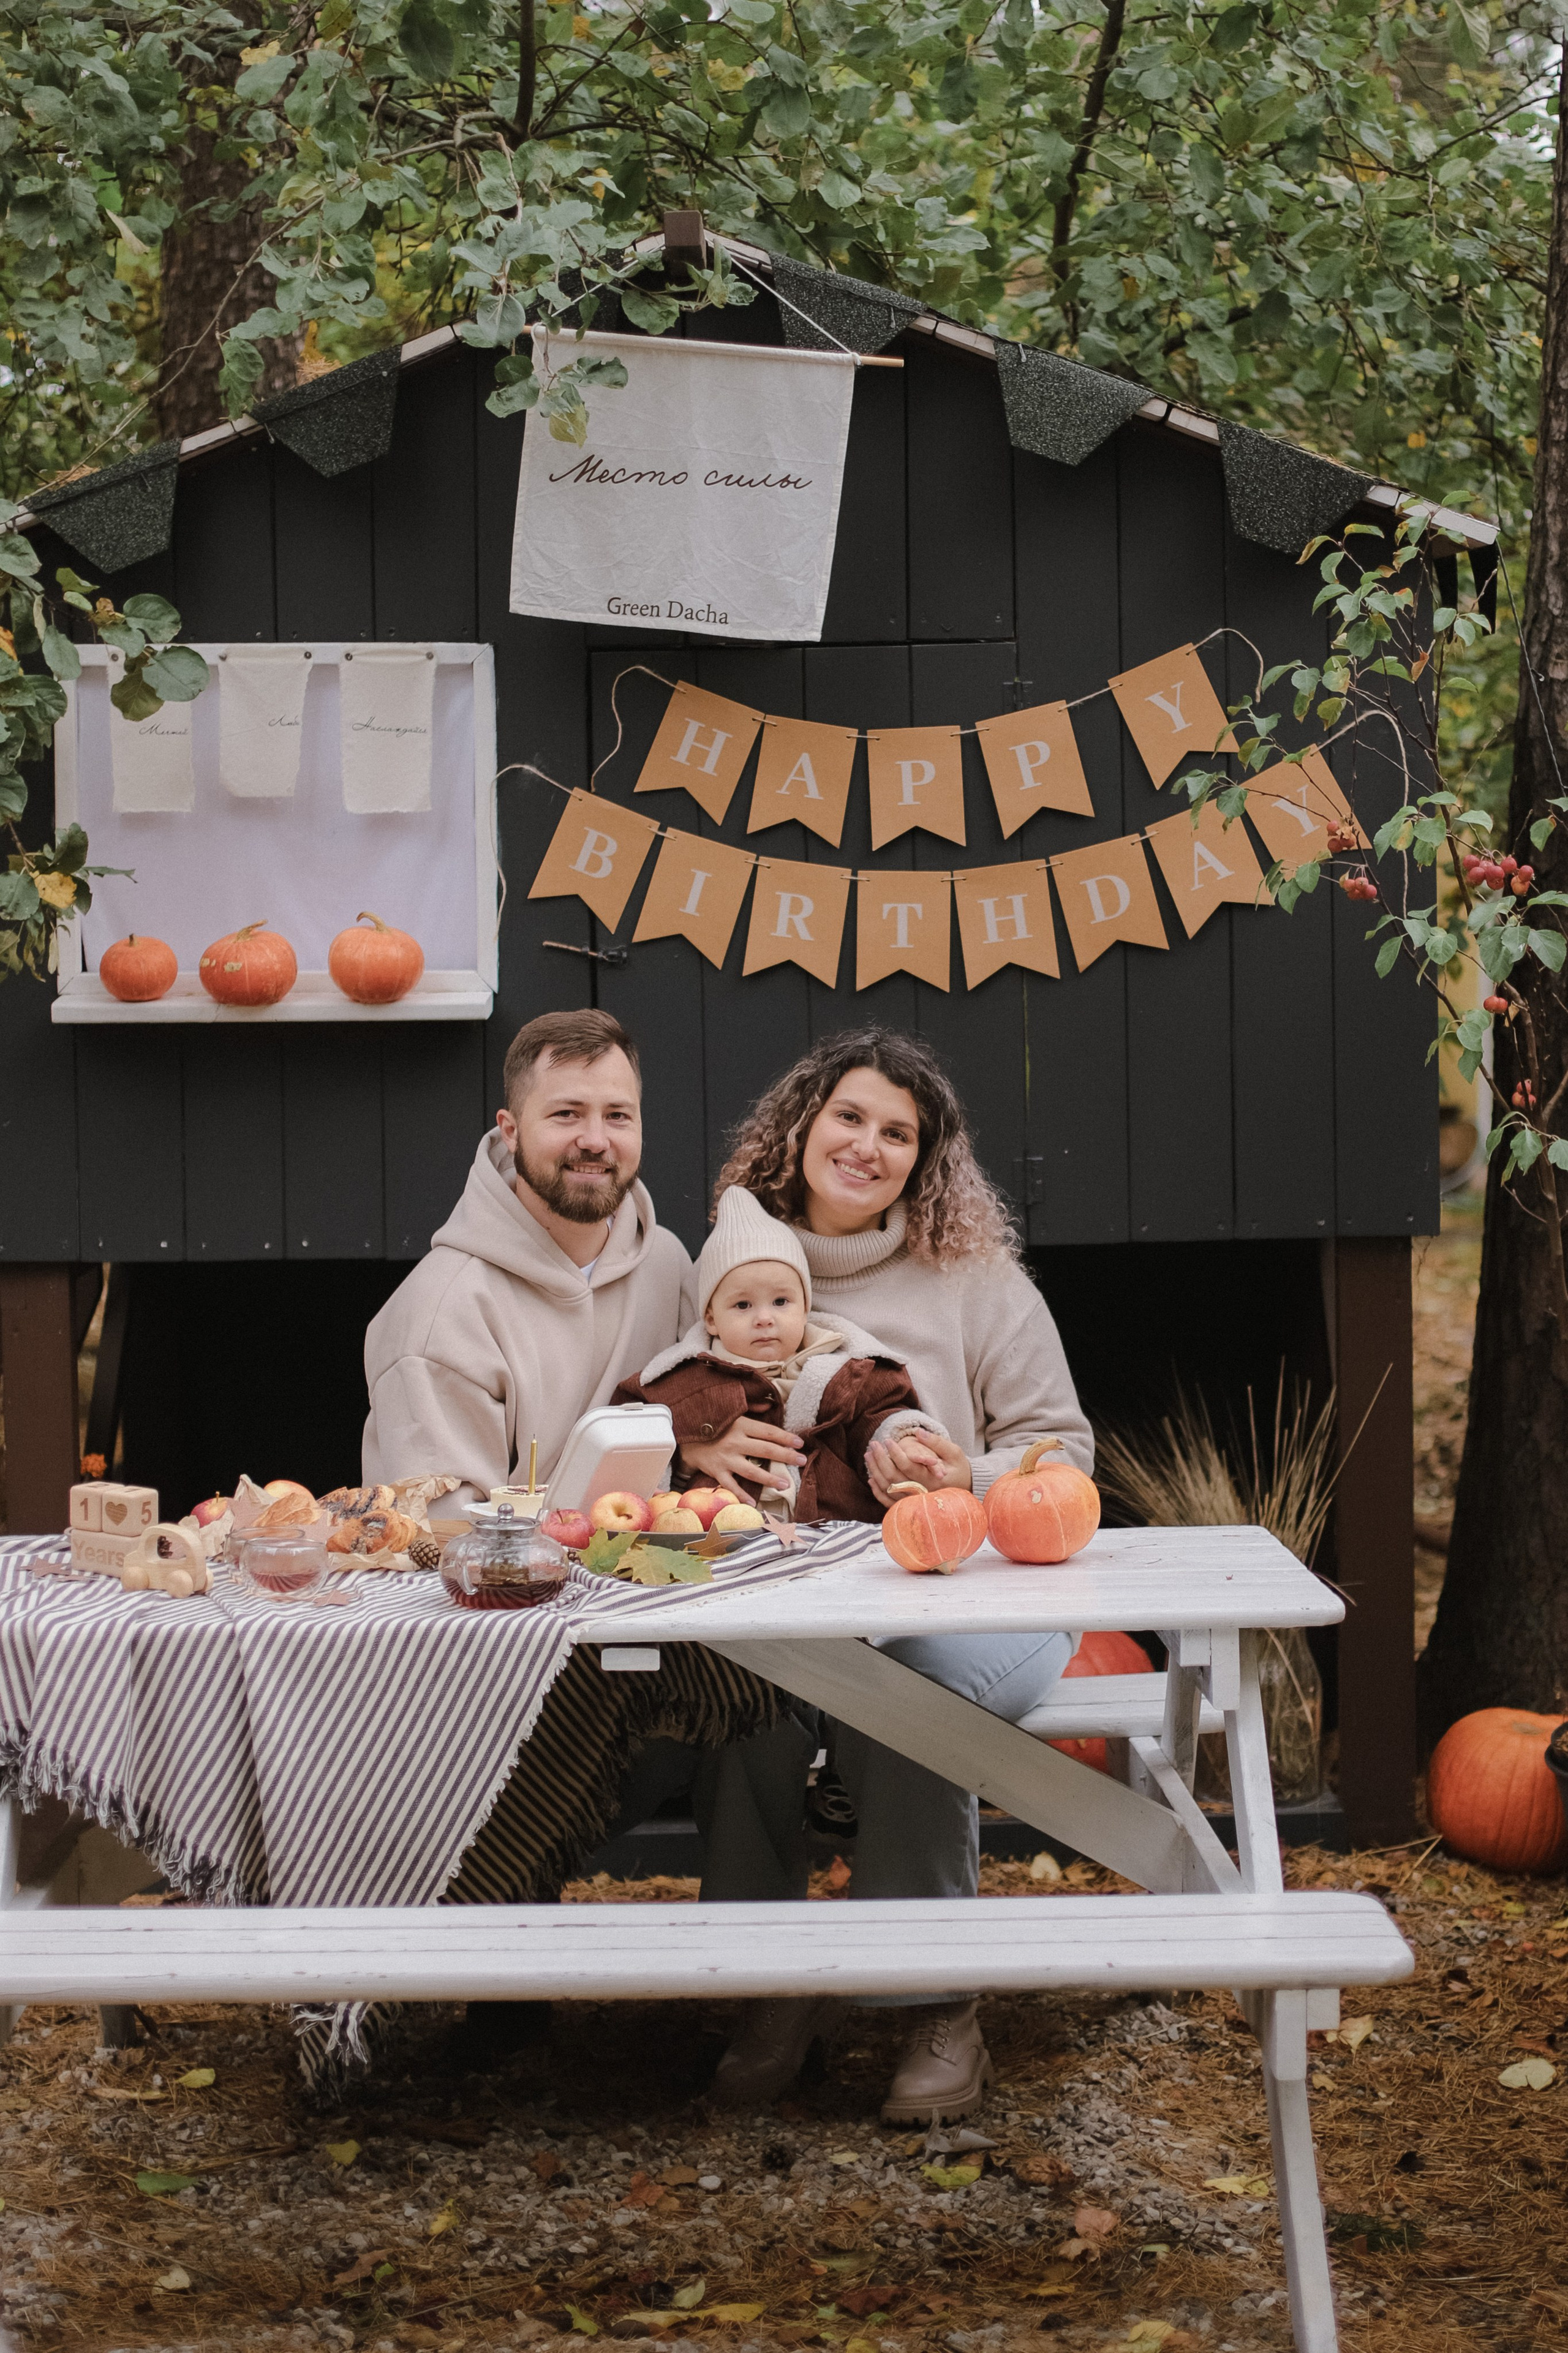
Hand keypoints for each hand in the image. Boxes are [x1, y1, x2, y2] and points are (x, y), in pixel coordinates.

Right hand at [681, 1416, 804, 1496]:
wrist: (681, 1430)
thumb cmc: (709, 1420)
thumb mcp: (730, 1410)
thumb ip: (751, 1407)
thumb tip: (770, 1405)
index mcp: (741, 1425)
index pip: (769, 1432)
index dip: (786, 1437)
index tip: (800, 1443)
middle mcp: (735, 1442)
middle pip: (766, 1450)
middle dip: (786, 1456)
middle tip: (802, 1461)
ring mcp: (726, 1458)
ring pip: (752, 1470)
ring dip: (769, 1478)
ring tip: (785, 1484)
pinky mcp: (716, 1471)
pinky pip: (730, 1486)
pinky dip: (741, 1495)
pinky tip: (753, 1503)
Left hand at [864, 1430, 973, 1506]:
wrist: (966, 1488)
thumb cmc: (959, 1468)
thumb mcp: (953, 1452)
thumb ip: (936, 1442)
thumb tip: (918, 1432)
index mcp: (933, 1481)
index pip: (908, 1467)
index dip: (895, 1453)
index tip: (887, 1440)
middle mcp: (922, 1494)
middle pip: (894, 1479)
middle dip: (880, 1460)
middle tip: (873, 1445)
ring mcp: (915, 1502)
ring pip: (889, 1490)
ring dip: (875, 1473)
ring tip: (868, 1456)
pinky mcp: (911, 1506)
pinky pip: (890, 1503)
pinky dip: (878, 1492)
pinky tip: (871, 1479)